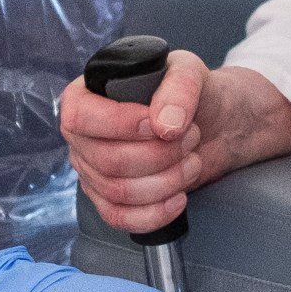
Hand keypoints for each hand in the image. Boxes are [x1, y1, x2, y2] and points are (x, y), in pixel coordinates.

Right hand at [59, 54, 290, 234]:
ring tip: (193, 159)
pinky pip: (120, 218)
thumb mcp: (188, 72)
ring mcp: (92, 171)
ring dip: (166, 180)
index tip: (159, 125)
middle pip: (107, 161)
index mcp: (85, 96)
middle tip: (192, 136)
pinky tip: (180, 198)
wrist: (210, 123)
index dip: (120, 125)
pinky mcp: (109, 200)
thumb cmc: (186, 94)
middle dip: (160, 154)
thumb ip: (179, 87)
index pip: (80, 117)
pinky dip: (155, 213)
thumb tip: (165, 124)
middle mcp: (82, 136)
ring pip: (117, 192)